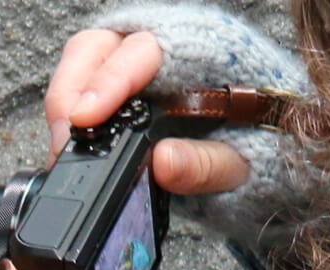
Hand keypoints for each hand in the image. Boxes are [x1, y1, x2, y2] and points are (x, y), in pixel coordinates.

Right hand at [46, 30, 248, 194]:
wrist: (266, 148)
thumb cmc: (259, 140)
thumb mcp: (247, 159)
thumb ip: (208, 163)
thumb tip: (163, 163)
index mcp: (202, 49)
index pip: (143, 51)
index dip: (108, 83)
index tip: (86, 118)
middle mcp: (160, 46)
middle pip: (95, 50)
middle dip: (71, 96)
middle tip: (65, 143)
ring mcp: (131, 64)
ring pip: (79, 66)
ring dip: (64, 107)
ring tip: (64, 151)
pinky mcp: (113, 87)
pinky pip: (78, 88)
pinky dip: (68, 119)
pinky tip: (71, 146)